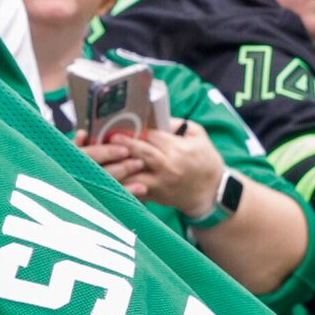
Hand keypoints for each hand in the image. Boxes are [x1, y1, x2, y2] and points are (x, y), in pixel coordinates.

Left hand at [91, 121, 225, 218]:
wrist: (212, 193)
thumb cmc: (205, 161)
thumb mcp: (198, 136)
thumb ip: (178, 124)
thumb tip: (155, 118)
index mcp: (178, 149)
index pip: (152, 136)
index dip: (137, 130)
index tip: (122, 124)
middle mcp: (168, 167)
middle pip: (140, 153)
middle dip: (122, 144)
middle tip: (107, 137)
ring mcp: (160, 184)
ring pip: (132, 174)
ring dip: (116, 166)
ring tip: (102, 157)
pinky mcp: (155, 196)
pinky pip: (133, 190)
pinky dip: (120, 183)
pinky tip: (106, 176)